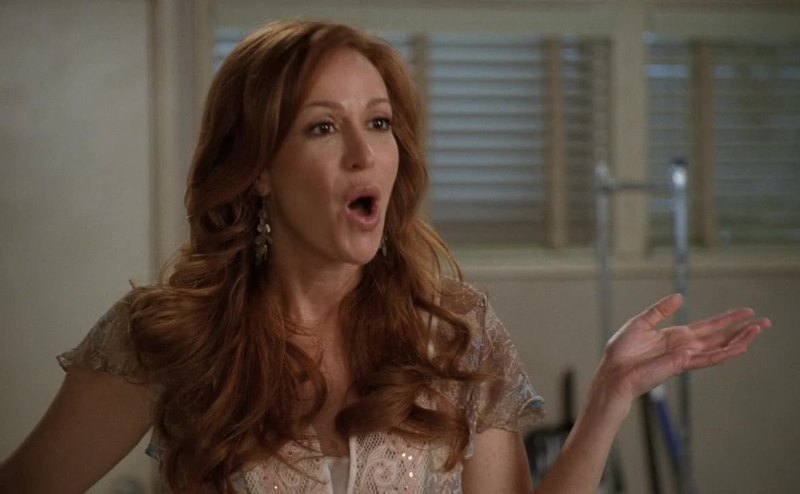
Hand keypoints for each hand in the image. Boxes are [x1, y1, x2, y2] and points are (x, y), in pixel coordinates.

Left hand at [597, 294, 769, 406]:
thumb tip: (680, 297)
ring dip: (740, 340)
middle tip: (765, 322)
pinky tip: (740, 347)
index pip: (707, 327)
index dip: (726, 319)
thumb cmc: (621, 352)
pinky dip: (725, 353)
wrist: (613, 372)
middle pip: (719, 337)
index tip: (745, 312)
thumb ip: (660, 310)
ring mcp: (685, 357)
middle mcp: (684, 348)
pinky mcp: (681, 364)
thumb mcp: (640, 323)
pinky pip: (708, 359)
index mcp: (675, 337)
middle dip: (742, 330)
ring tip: (759, 330)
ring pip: (720, 348)